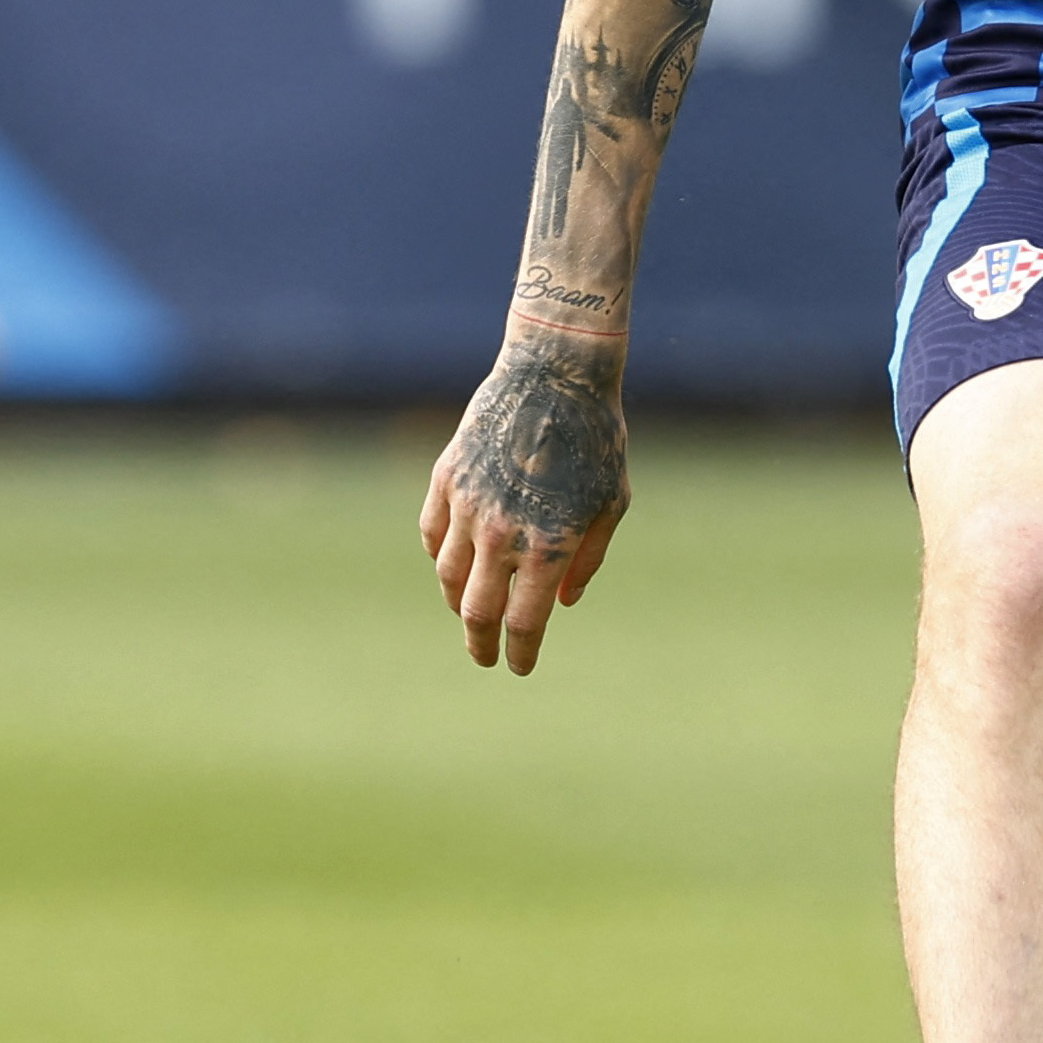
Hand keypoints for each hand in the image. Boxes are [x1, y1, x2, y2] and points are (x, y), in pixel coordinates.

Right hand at [418, 324, 631, 671]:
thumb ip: (587, 559)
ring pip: (448, 576)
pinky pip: (432, 535)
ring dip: (458, 602)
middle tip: (485, 656)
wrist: (554, 374)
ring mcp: (467, 505)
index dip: (521, 652)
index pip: (525, 622)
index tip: (519, 667)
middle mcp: (501, 532)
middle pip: (477, 611)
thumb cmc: (595, 439)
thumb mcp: (611, 503)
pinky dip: (440, 557)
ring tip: (470, 612)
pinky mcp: (445, 479)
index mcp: (548, 545)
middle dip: (480, 642)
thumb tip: (562, 602)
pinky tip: (453, 564)